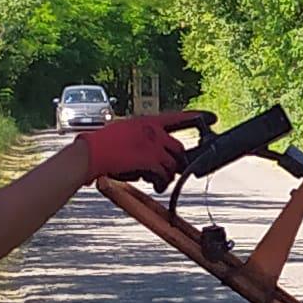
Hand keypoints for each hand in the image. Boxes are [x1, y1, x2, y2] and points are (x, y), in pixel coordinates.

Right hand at [74, 113, 192, 182]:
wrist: (90, 153)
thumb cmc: (103, 145)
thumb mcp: (126, 132)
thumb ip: (144, 139)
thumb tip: (159, 157)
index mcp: (148, 122)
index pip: (178, 117)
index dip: (198, 117)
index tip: (212, 118)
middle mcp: (153, 131)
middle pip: (179, 148)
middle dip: (178, 163)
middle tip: (170, 172)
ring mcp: (152, 145)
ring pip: (173, 164)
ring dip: (167, 176)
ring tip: (157, 182)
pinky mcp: (149, 160)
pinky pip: (164, 174)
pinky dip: (161, 182)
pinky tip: (155, 185)